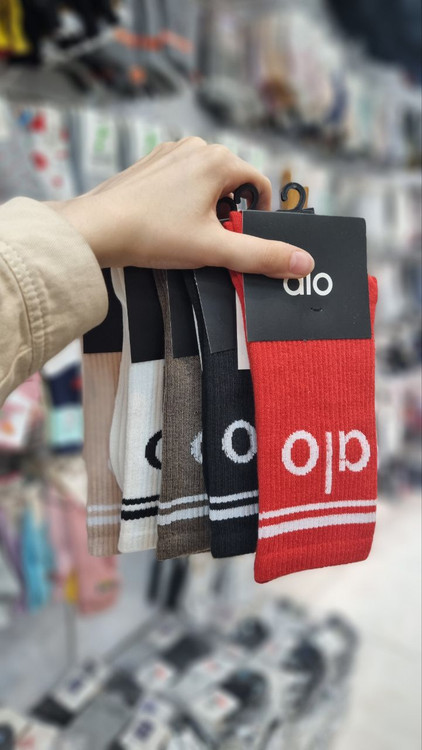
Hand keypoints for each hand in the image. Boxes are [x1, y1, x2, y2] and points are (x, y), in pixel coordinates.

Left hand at [48, 137, 313, 277]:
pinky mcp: (150, 163)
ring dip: (208, 207)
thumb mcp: (215, 249)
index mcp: (219, 160)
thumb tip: (304, 263)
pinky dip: (184, 200)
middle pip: (233, 182)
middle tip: (213, 242)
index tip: (247, 238)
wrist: (95, 229)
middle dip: (231, 213)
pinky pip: (181, 179)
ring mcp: (170, 151)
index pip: (260, 185)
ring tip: (188, 234)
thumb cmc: (153, 234)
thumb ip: (262, 256)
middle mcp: (196, 147)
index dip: (261, 215)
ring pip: (206, 180)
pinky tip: (167, 223)